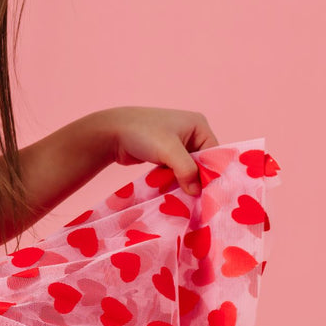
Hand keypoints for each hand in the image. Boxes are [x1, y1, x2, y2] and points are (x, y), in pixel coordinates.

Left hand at [94, 106, 219, 195]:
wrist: (111, 133)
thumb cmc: (142, 134)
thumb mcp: (169, 151)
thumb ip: (187, 171)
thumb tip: (197, 192)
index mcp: (199, 125)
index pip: (214, 154)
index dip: (212, 174)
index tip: (209, 194)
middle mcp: (191, 133)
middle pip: (202, 162)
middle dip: (198, 180)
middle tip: (198, 201)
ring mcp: (178, 144)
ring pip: (189, 169)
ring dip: (186, 182)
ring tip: (185, 199)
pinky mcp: (165, 154)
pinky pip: (177, 171)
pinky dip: (176, 181)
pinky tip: (175, 194)